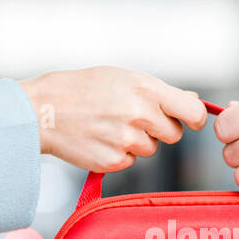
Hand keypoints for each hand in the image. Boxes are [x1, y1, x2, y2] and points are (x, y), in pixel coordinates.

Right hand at [20, 66, 207, 171]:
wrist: (43, 110)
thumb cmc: (82, 89)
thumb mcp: (122, 77)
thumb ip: (159, 91)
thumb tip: (193, 100)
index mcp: (146, 88)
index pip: (193, 111)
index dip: (195, 118)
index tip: (190, 121)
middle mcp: (140, 114)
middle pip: (173, 134)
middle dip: (160, 129)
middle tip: (133, 118)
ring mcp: (127, 140)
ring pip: (150, 149)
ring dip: (137, 142)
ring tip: (109, 126)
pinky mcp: (114, 161)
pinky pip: (130, 161)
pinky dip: (119, 154)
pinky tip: (100, 139)